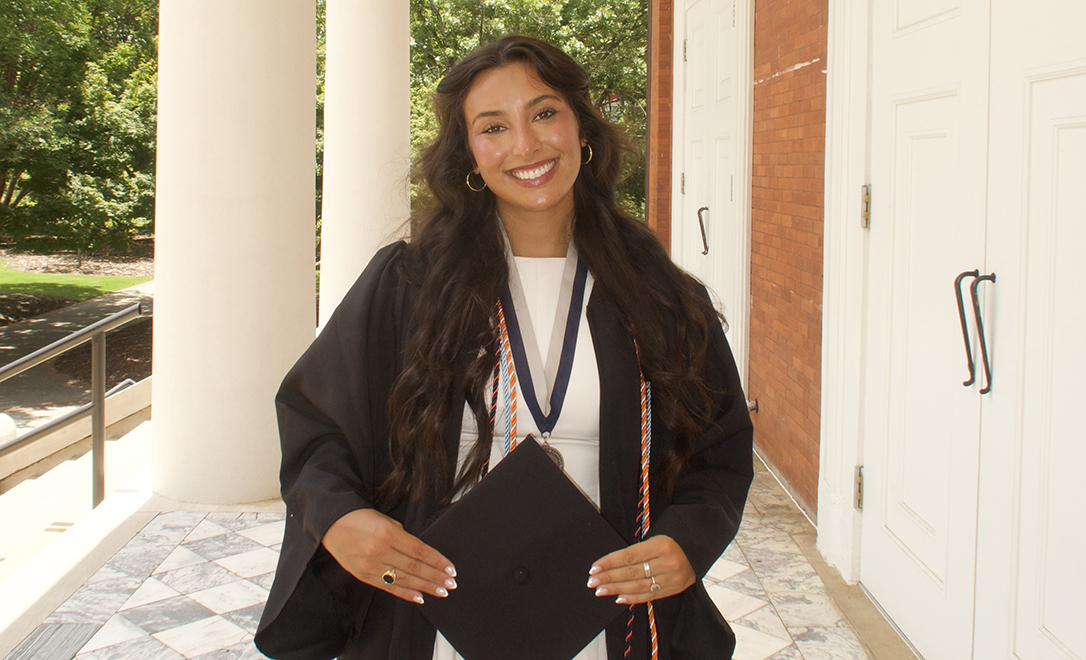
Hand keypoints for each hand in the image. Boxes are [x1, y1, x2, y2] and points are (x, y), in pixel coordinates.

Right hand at [321, 508, 456, 604]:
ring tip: (441, 591)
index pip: (419, 550)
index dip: (437, 561)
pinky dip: (405, 593)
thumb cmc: (359, 518)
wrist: (330, 524)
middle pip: (414, 567)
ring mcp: (371, 565)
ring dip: (425, 586)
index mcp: (388, 533)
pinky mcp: (363, 575)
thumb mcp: (384, 519)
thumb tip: (419, 552)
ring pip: (404, 579)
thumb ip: (402, 534)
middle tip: (451, 584)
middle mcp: (380, 550)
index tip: (451, 568)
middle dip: (435, 576)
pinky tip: (419, 597)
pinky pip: (388, 587)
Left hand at [587, 535, 694, 603]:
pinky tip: (619, 598)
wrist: (701, 545)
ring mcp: (672, 578)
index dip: (610, 562)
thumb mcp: (658, 536)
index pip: (629, 556)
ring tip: (601, 590)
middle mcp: (668, 562)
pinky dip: (633, 597)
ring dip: (617, 589)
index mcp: (662, 544)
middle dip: (609, 577)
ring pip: (639, 586)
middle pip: (632, 572)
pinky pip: (650, 595)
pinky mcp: (675, 588)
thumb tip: (612, 564)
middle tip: (592, 581)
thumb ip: (638, 550)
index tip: (594, 568)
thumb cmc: (674, 537)